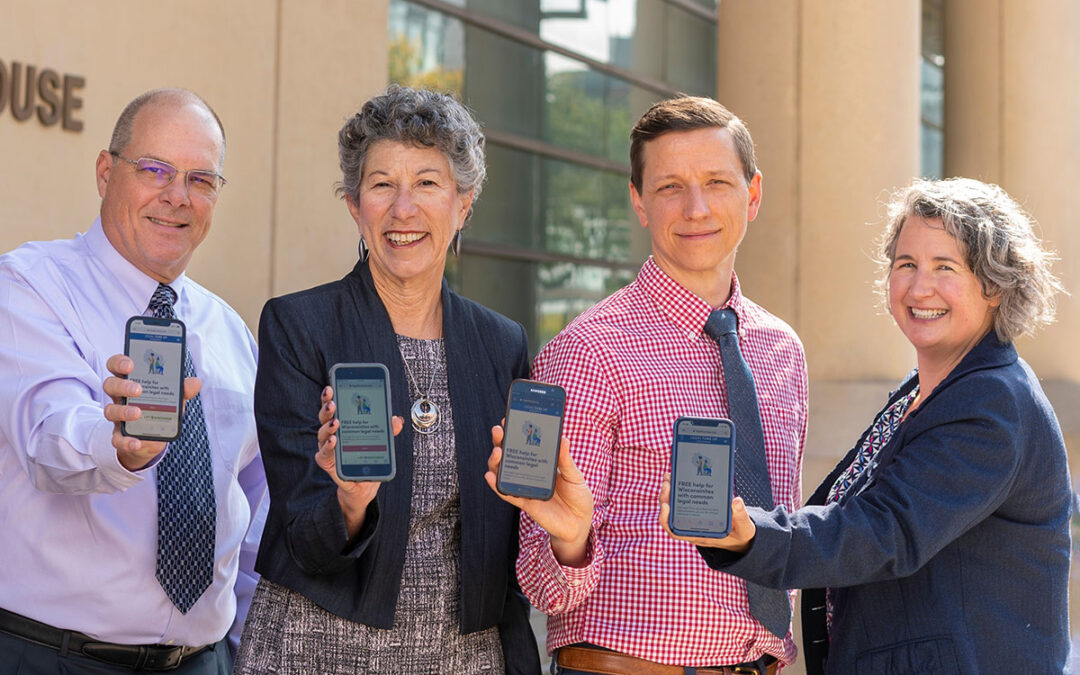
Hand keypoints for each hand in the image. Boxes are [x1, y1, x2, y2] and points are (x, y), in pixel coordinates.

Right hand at [102, 354, 199, 470]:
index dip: (119, 362)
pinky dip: (126, 441)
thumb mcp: (173, 398)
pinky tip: (137, 442)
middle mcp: (120, 397)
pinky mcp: (120, 436)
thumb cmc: (160, 409)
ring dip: (124, 411)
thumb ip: (182, 390)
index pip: (117, 366)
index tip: (130, 364)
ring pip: (110, 410)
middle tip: (139, 389)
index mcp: (130, 382)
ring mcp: (118, 417)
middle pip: (110, 385)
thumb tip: (195, 382)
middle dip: (122, 385)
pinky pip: (117, 439)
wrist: (153, 438)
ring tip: (139, 413)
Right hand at [317, 386, 403, 537]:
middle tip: (332, 401)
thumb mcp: (381, 440)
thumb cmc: (367, 456)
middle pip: (325, 416)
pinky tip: (334, 440)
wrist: (363, 482)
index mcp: (342, 422)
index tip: (332, 386)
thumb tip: (397, 420)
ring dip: (328, 426)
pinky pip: (324, 453)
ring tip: (336, 421)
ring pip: (322, 433)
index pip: (334, 406)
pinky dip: (328, 446)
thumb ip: (388, 430)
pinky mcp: (327, 462)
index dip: (330, 396)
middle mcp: (331, 433)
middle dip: (327, 407)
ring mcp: (327, 447)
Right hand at [485, 424, 593, 565]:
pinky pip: (507, 493)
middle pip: (510, 454)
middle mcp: (530, 472)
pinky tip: (490, 476)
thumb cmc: (578, 496)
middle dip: (502, 442)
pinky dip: (497, 486)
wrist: (580, 523)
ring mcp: (525, 486)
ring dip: (496, 462)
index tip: (509, 418)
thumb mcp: (575, 475)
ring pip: (504, 472)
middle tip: (499, 430)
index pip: (525, 443)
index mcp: (542, 462)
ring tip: (497, 452)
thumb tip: (563, 438)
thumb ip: (566, 460)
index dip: (515, 432)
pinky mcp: (525, 503)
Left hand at [658, 473, 755, 551]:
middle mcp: (691, 528)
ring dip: (668, 493)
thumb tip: (737, 501)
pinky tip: (678, 478)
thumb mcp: (745, 528)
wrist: (740, 537)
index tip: (664, 505)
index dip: (666, 519)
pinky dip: (677, 491)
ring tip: (669, 477)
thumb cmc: (740, 533)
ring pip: (673, 508)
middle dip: (665, 498)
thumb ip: (742, 517)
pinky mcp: (695, 511)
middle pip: (670, 516)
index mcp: (700, 535)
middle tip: (667, 481)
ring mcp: (691, 520)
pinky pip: (681, 502)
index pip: (676, 531)